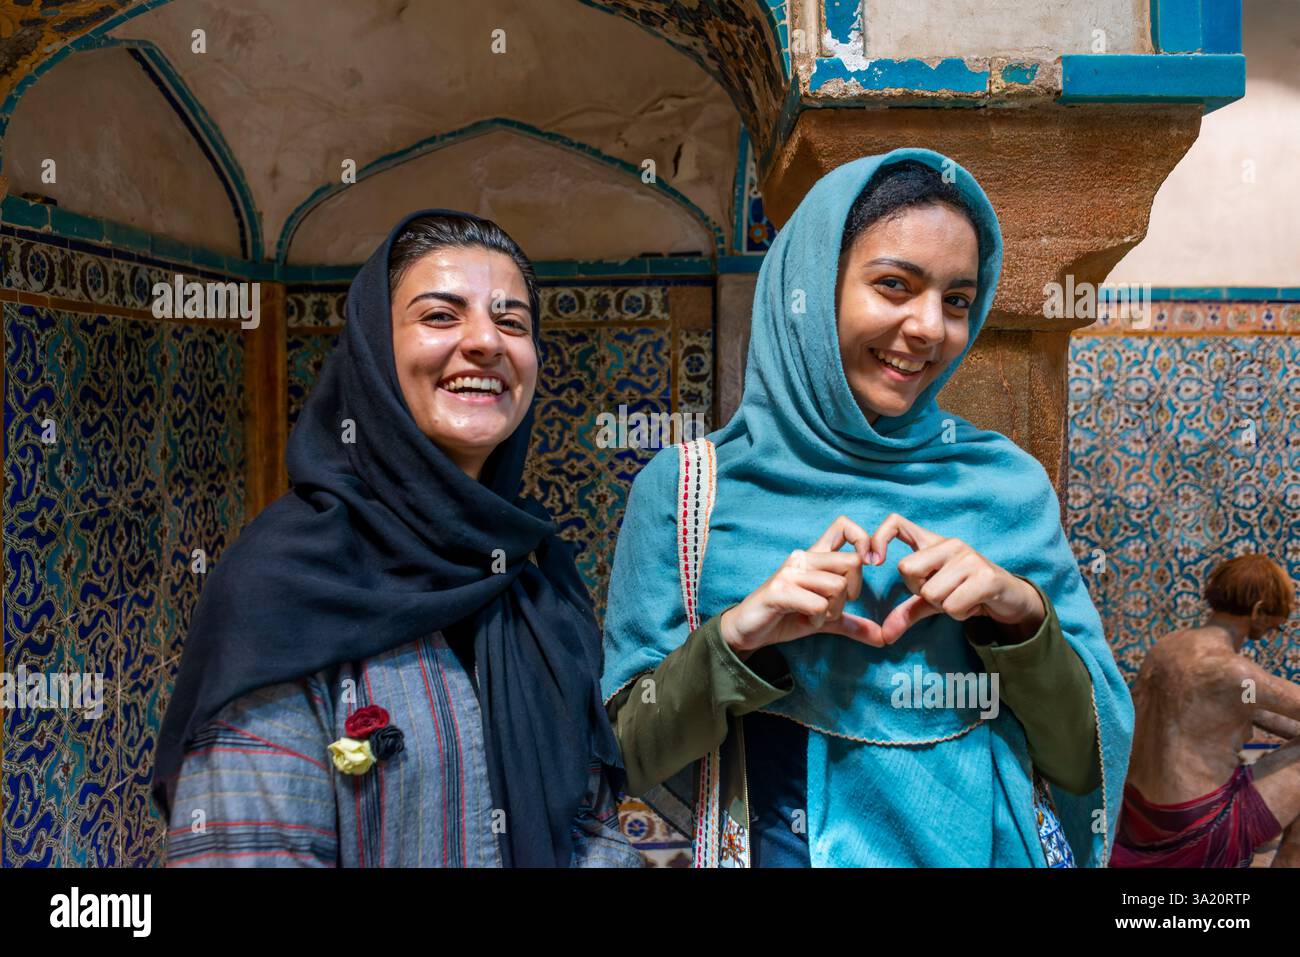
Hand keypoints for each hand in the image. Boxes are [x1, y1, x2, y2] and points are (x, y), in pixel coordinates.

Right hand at [719, 515, 883, 656]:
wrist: (747, 630)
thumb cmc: (784, 617)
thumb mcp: (824, 619)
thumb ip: (851, 623)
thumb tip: (882, 637)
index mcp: (814, 557)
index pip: (844, 527)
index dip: (863, 540)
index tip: (871, 564)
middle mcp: (803, 558)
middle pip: (851, 563)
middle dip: (852, 592)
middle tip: (834, 608)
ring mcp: (790, 572)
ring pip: (837, 586)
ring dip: (833, 611)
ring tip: (816, 618)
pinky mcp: (780, 590)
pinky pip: (818, 604)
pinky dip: (818, 620)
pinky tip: (806, 622)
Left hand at [867, 513, 1044, 644]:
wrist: (1010, 598)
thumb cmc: (967, 592)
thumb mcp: (933, 600)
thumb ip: (907, 612)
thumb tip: (885, 636)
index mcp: (933, 543)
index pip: (896, 523)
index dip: (879, 538)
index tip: (874, 562)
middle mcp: (951, 544)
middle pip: (907, 570)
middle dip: (919, 591)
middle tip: (942, 593)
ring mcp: (970, 558)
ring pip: (930, 593)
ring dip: (944, 606)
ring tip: (961, 598)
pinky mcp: (986, 577)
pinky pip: (952, 605)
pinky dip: (959, 613)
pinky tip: (973, 604)